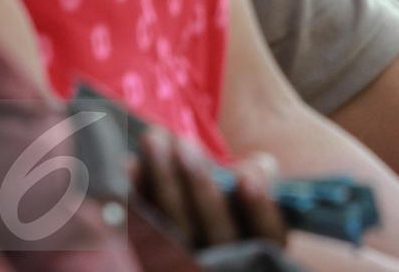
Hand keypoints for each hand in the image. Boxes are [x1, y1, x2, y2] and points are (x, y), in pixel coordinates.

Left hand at [134, 128, 285, 247]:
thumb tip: (253, 167)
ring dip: (163, 181)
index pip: (266, 231)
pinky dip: (139, 194)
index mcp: (262, 245)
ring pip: (174, 228)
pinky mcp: (156, 250)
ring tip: (155, 139)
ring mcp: (188, 258)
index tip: (247, 177)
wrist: (208, 222)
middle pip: (214, 231)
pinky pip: (144, 227)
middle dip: (199, 185)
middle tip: (185, 145)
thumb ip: (262, 176)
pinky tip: (132, 164)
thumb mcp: (261, 188)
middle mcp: (226, 260)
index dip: (258, 206)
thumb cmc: (243, 199)